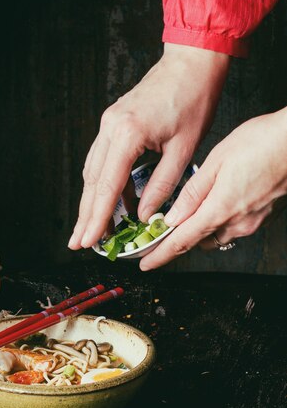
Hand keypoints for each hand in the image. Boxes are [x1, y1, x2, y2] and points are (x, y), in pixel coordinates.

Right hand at [68, 43, 229, 249]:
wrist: (190, 63)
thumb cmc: (193, 99)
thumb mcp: (184, 148)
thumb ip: (163, 185)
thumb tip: (146, 214)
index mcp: (127, 133)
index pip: (107, 185)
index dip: (97, 216)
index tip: (89, 239)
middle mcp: (110, 127)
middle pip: (93, 180)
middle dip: (86, 214)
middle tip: (80, 241)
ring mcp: (109, 123)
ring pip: (93, 170)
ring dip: (93, 200)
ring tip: (93, 227)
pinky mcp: (114, 121)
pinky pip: (102, 157)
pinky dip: (104, 181)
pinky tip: (113, 199)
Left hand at [140, 108, 286, 269]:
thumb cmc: (260, 144)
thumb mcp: (215, 163)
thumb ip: (191, 194)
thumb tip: (171, 218)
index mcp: (219, 210)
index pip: (182, 243)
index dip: (161, 256)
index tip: (146, 264)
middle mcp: (236, 223)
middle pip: (198, 241)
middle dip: (179, 239)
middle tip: (162, 230)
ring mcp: (251, 221)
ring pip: (216, 234)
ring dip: (200, 228)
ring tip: (189, 209)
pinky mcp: (261, 216)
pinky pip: (232, 226)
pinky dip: (218, 219)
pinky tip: (215, 200)